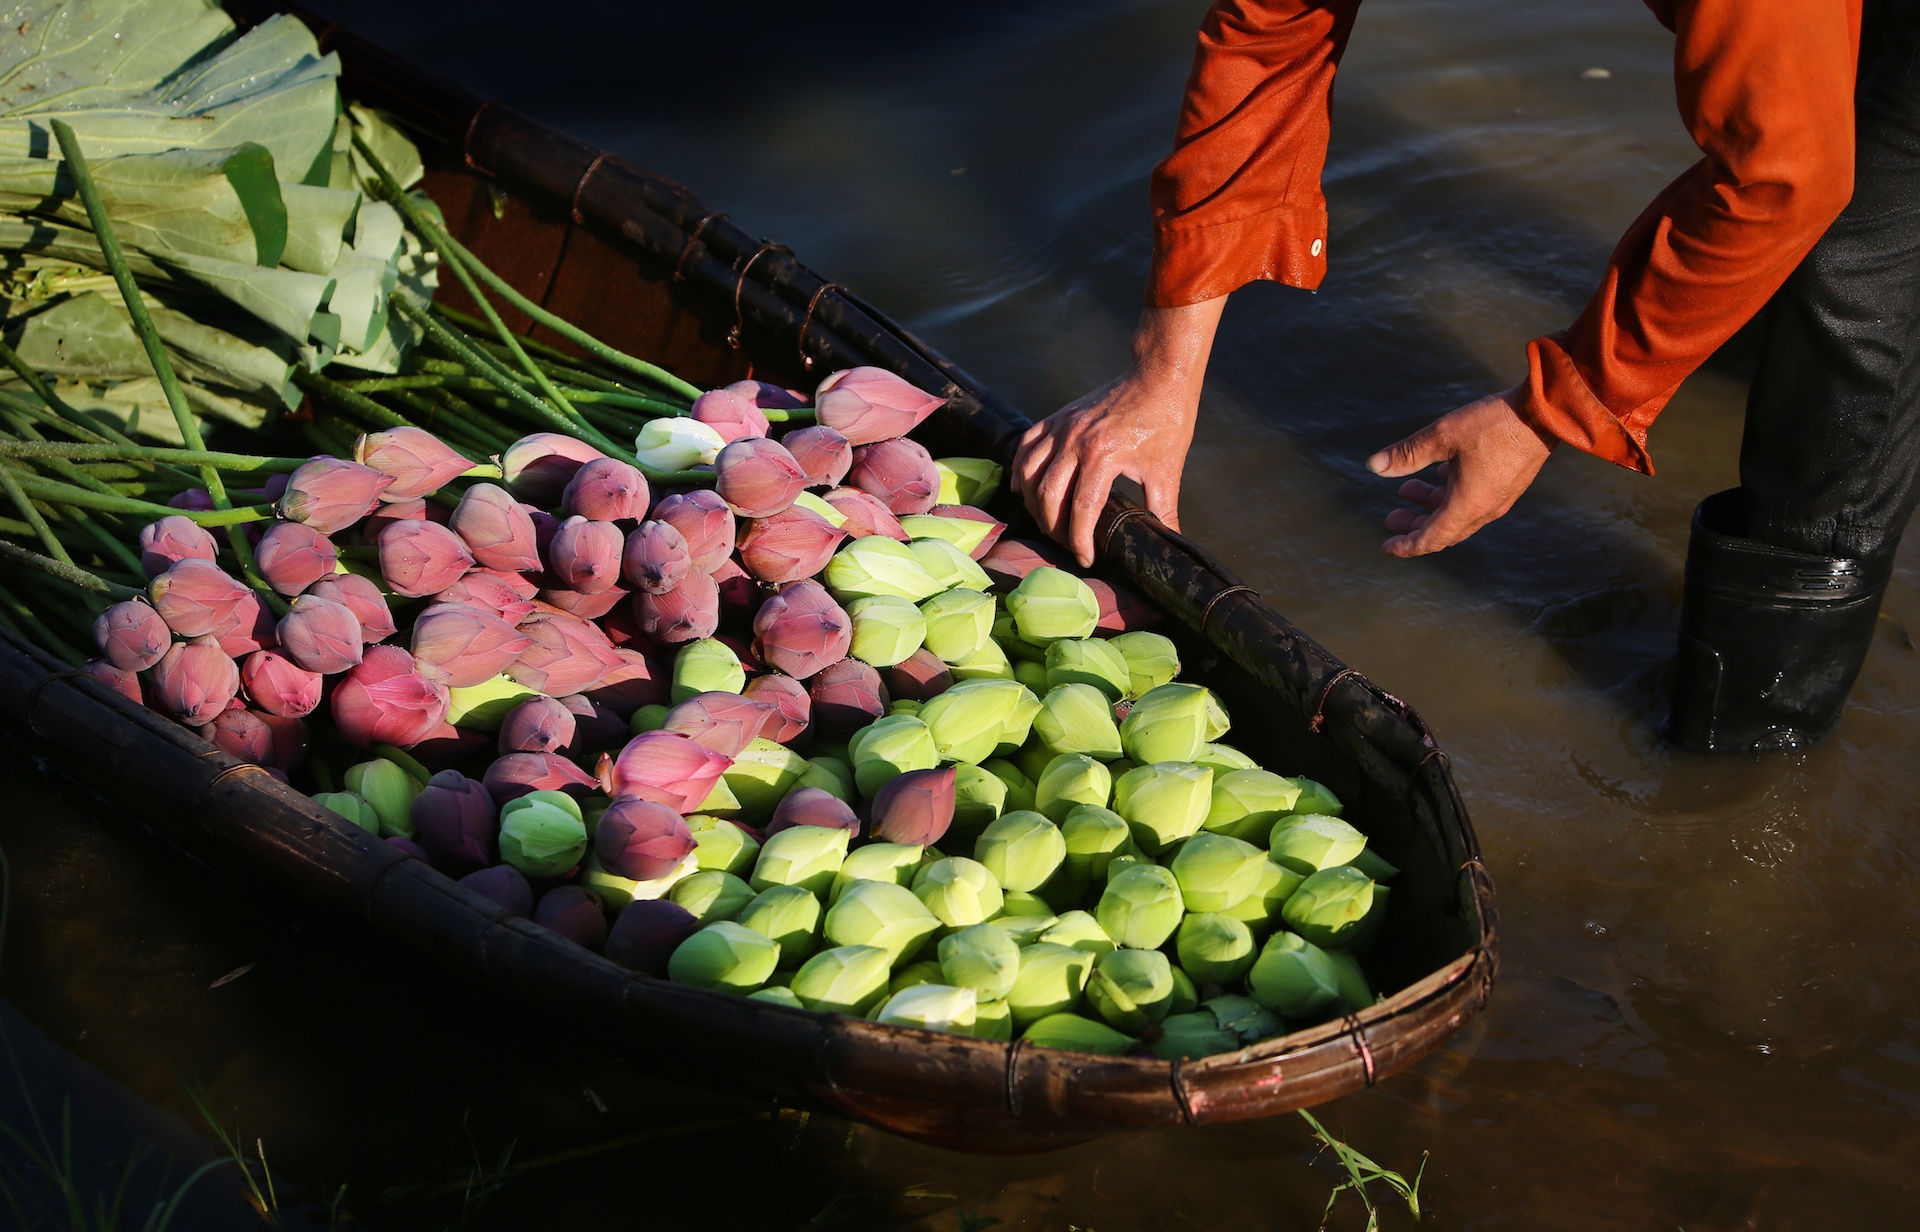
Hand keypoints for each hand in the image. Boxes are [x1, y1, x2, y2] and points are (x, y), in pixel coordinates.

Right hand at [1011, 300, 1224, 565]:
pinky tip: (1022, 488)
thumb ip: (1163, 509)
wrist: (1158, 376)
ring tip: (1047, 522)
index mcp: (1103, 456)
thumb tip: (1170, 541)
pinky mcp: (1058, 417)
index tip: (1086, 559)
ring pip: (1030, 473)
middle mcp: (1074, 442)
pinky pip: (1026, 446)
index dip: (1080, 540)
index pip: (1081, 509)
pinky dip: (1020, 469)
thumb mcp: (1167, 470)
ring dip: (1033, 503)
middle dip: (1053, 527)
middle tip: (1066, 544)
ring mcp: (1062, 427)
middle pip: (1048, 495)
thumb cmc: (1166, 420)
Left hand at [1366, 387, 1553, 556]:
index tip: (1387, 546)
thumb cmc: (1493, 424)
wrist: (1546, 412)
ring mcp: (1500, 498)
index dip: (1406, 546)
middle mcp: (1485, 509)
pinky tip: (1439, 474)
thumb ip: (1407, 454)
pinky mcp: (1509, 484)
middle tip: (1391, 517)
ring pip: (1458, 514)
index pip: (1431, 539)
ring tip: (1406, 490)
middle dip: (1415, 527)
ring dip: (1431, 506)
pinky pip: (1474, 500)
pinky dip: (1451, 495)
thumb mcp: (1442, 436)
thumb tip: (1374, 466)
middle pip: (1444, 530)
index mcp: (1468, 505)